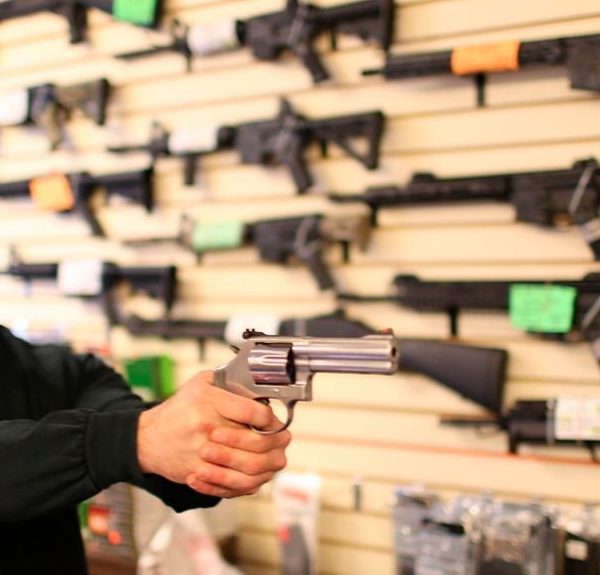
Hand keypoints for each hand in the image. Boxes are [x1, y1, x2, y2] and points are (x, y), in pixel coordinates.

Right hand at [137, 370, 290, 497]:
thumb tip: (260, 393)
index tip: (272, 420)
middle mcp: (206, 428)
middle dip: (274, 443)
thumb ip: (231, 383)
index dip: (270, 418)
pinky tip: (252, 473)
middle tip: (279, 439)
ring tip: (270, 457)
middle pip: (257, 444)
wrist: (148, 438)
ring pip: (250, 469)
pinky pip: (233, 486)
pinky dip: (248, 482)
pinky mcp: (199, 474)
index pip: (254, 413)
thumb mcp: (202, 383)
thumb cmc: (180, 408)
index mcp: (209, 401)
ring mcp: (202, 455)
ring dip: (266, 464)